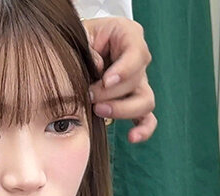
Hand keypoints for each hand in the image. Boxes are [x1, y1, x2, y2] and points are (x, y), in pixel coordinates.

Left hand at [83, 17, 156, 143]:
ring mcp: (138, 83)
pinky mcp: (134, 102)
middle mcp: (138, 60)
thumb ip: (88, 47)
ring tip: (99, 110)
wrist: (73, 50)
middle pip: (138, 80)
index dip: (124, 69)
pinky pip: (147, 119)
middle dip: (112, 92)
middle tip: (89, 95)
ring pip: (146, 101)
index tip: (106, 80)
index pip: (137, 53)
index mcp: (128, 35)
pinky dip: (143, 130)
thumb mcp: (80, 34)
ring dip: (123, 110)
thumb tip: (98, 67)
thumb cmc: (78, 39)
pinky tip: (132, 137)